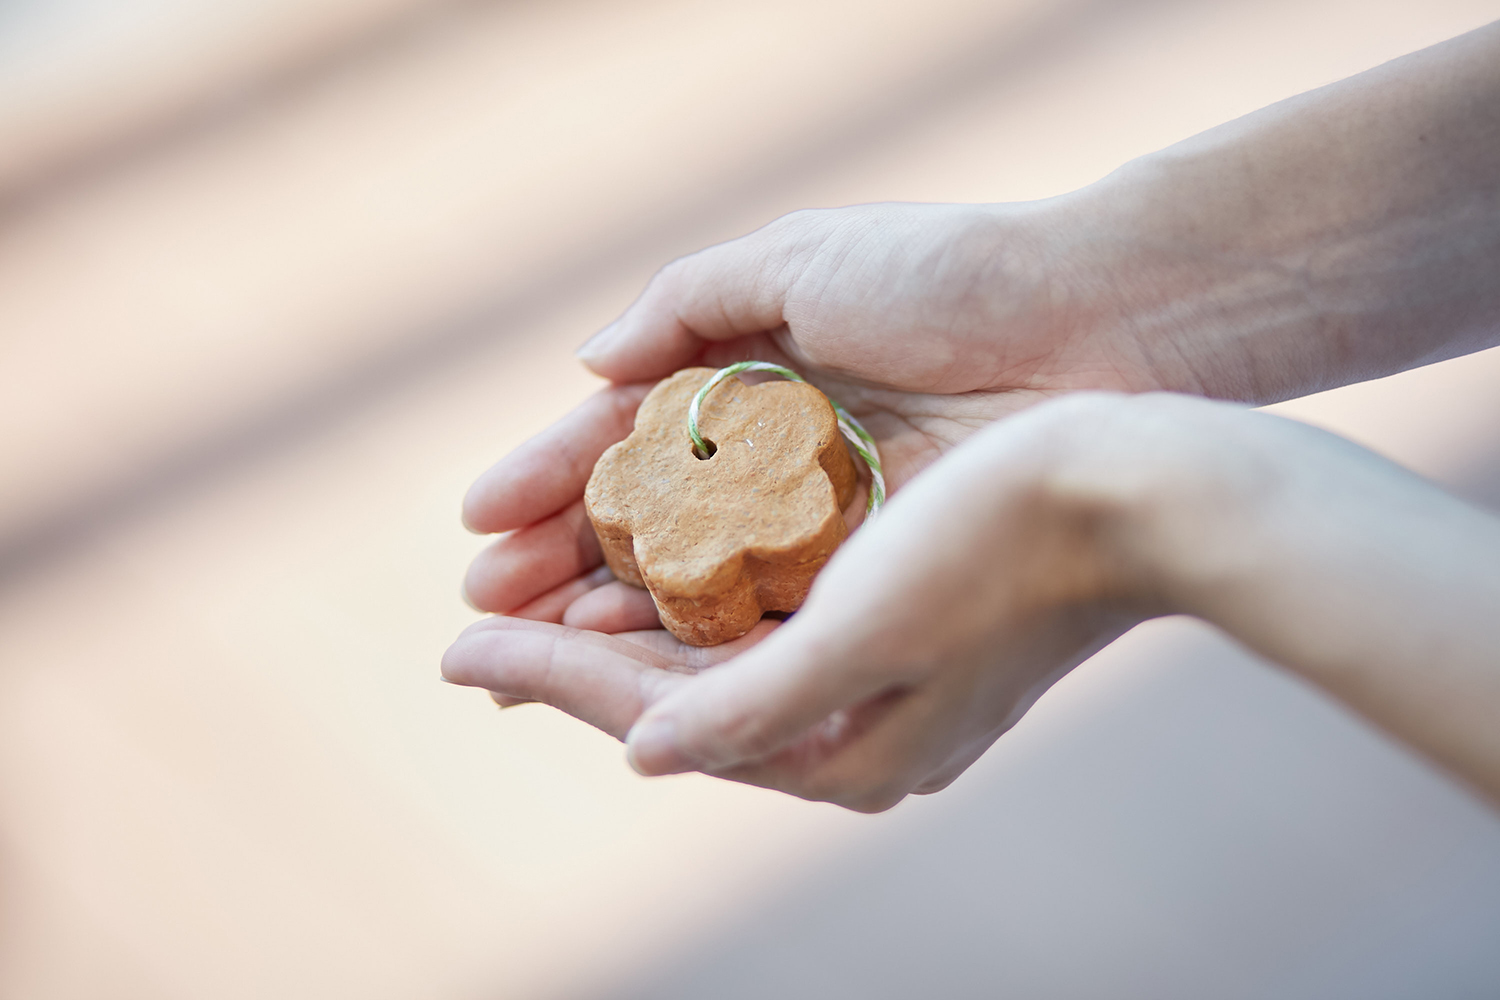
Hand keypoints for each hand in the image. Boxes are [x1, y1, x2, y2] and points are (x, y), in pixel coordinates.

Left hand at [446, 392, 1499, 808]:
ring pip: (708, 652)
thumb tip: (637, 754)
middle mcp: (850, 727)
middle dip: (565, 655)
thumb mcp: (864, 643)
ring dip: (618, 618)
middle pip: (671, 691)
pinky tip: (645, 565)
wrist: (1138, 487)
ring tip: (530, 595)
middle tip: (467, 627)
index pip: (653, 713)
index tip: (454, 644)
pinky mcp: (892, 618)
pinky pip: (758, 614)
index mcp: (838, 749)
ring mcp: (873, 674)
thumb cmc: (1003, 553)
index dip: (548, 675)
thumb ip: (747, 710)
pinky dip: (688, 591)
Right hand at [459, 201, 1155, 636]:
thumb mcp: (801, 261)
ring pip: (696, 586)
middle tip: (483, 609)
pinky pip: (769, 621)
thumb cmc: (952, 279)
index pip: (627, 440)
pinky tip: (633, 672)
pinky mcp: (878, 576)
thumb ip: (687, 303)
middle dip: (560, 567)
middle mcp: (778, 461)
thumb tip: (588, 364)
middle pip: (648, 527)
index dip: (550, 478)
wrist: (1101, 326)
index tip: (479, 520)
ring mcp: (826, 526)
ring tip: (528, 652)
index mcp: (754, 376)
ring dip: (611, 619)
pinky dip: (701, 647)